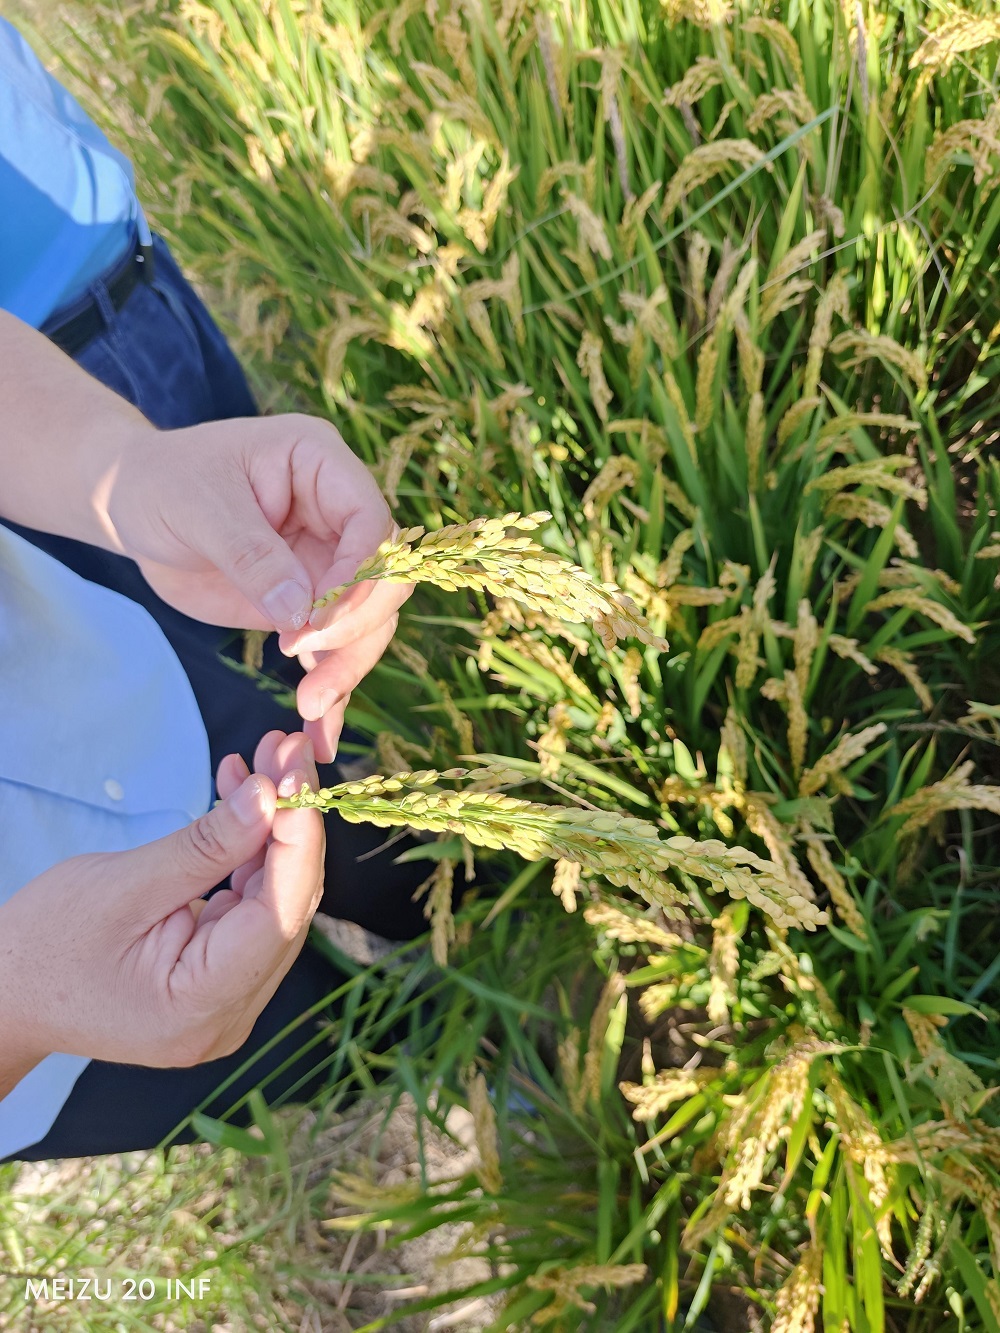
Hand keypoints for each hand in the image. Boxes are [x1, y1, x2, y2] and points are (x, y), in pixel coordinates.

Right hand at [0, 732, 323, 1075]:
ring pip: (276, 901)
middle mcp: (229, 1016)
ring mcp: (228, 1002)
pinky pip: (253, 908)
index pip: (279, 914)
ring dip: (273, 830)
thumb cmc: (46, 945)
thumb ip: (205, 846)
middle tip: (283, 751)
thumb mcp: (124, 885)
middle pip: (287, 906)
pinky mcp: (221, 979)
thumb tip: (270, 797)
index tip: (296, 770)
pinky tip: (242, 800)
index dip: (298, 837)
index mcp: (202, 1007)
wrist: (6, 991)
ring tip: (261, 761)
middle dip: (290, 823)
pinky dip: (250, 855)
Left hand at [107, 414, 414, 760]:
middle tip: (313, 678)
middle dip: (356, 632)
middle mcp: (339, 514)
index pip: (372, 526)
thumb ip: (251, 556)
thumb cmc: (163, 482)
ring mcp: (329, 560)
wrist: (133, 505)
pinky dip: (330, 686)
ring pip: (369, 620)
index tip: (313, 626)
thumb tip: (300, 612)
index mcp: (322, 465)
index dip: (357, 580)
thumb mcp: (198, 507)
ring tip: (310, 708)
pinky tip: (319, 728)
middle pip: (385, 580)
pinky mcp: (310, 602)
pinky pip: (335, 646)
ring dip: (348, 667)